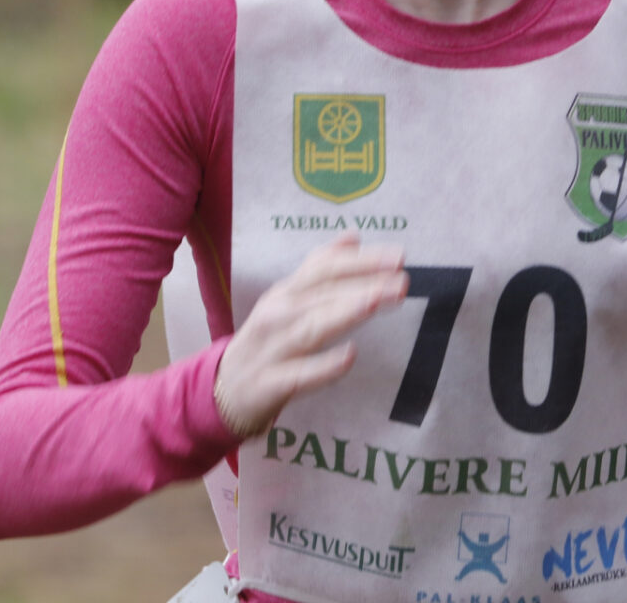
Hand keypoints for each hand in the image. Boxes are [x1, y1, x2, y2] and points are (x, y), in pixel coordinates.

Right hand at [213, 233, 406, 437]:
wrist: (224, 390)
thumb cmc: (268, 339)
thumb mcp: (289, 299)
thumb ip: (320, 268)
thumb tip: (353, 236)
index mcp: (287, 291)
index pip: (326, 268)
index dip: (362, 261)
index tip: (400, 257)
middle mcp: (277, 314)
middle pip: (321, 294)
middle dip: (362, 284)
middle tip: (401, 281)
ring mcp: (272, 349)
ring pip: (310, 327)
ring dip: (343, 312)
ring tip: (375, 301)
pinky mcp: (269, 384)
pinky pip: (298, 375)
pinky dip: (322, 366)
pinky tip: (349, 357)